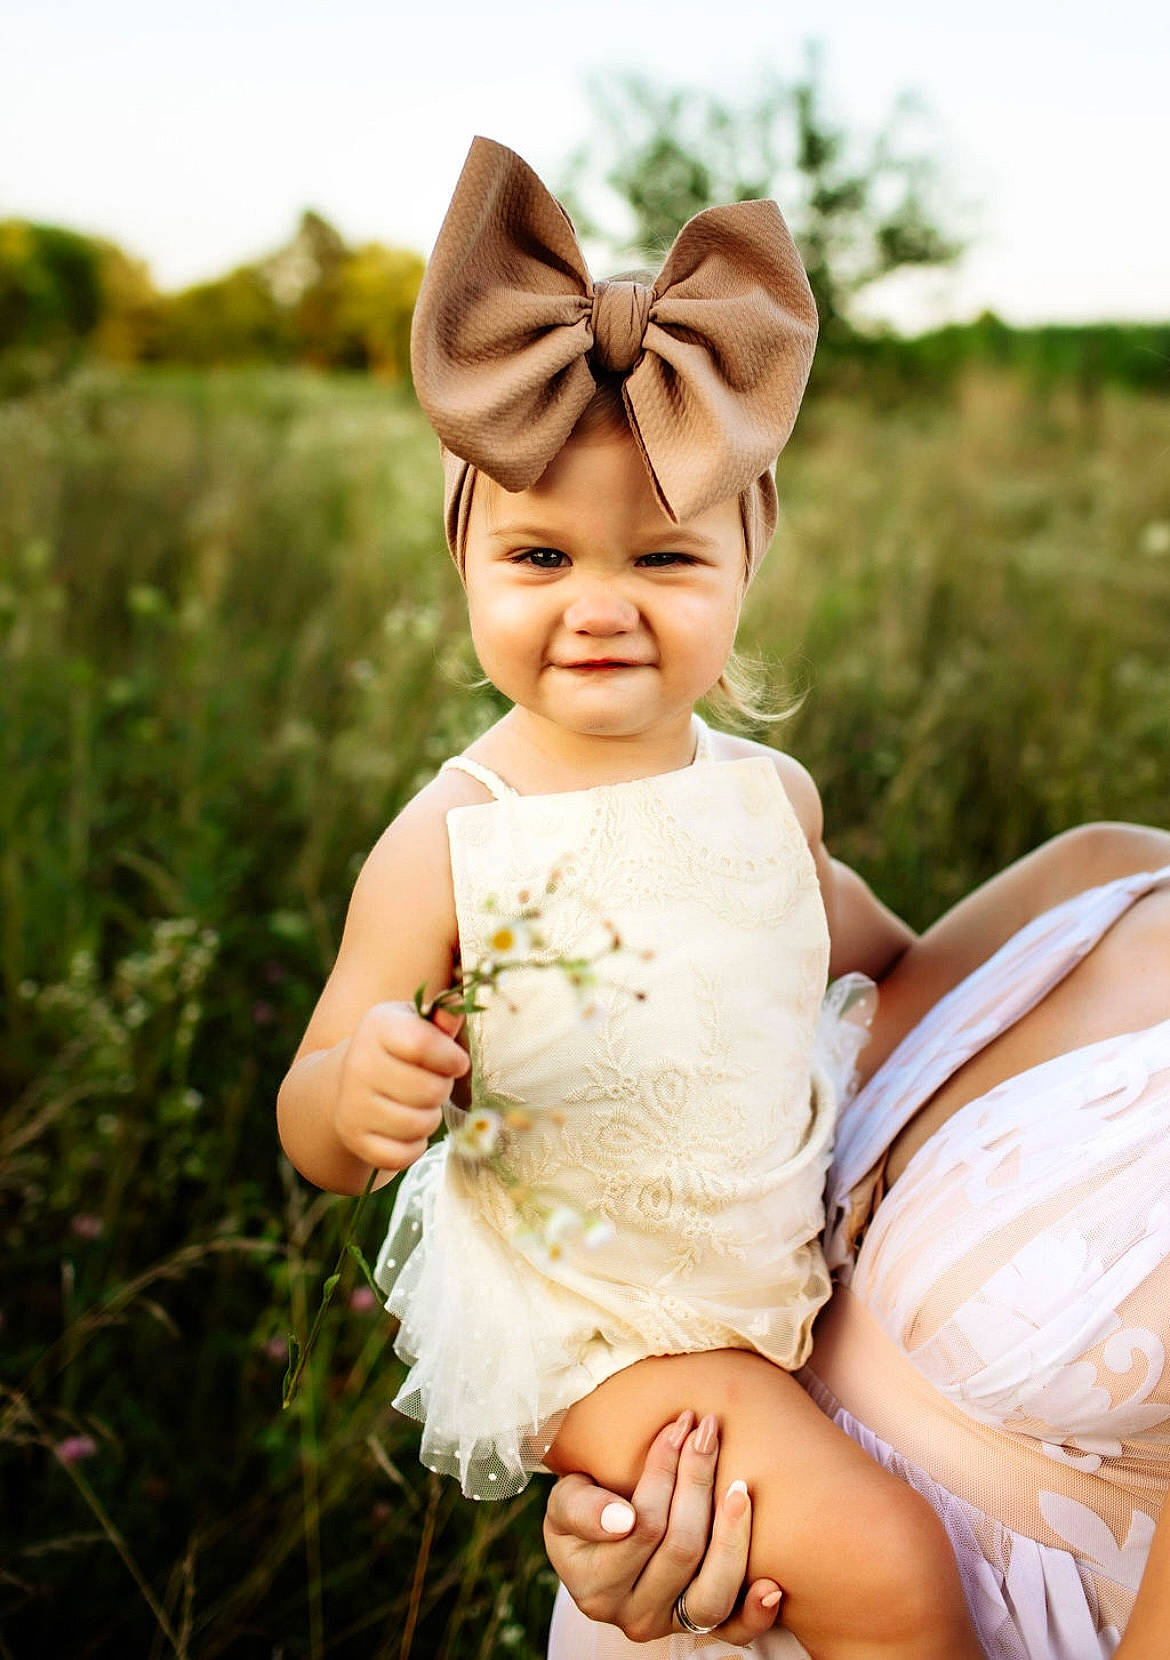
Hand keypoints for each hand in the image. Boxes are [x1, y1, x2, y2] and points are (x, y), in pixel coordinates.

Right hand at [333, 1001, 466, 1170]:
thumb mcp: (417, 1024)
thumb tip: (458, 1005)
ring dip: (430, 1118)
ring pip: (418, 1125)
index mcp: (377, 1027)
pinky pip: (401, 1155)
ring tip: (420, 1104)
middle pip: (428, 1090)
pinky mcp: (354, 1138)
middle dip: (442, 1089)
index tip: (456, 1062)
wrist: (348, 1082)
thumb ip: (442, 1019)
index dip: (451, 1058)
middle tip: (433, 1084)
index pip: (423, 1045)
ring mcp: (352, 1104)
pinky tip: (408, 1130)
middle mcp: (358, 1064)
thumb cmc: (399, 1049)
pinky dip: (414, 1147)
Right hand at [544, 1410, 782, 1643]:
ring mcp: (670, 1626)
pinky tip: (771, 1584)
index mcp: (595, 1586)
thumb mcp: (563, 1503)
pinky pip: (734, 1631)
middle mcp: (634, 1616)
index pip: (642, 1524)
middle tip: (708, 1432)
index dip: (664, 1471)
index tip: (679, 1425)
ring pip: (712, 1591)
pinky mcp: (701, 1630)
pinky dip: (756, 1613)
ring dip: (732, 1535)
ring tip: (740, 1488)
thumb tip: (622, 1519)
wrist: (595, 1545)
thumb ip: (581, 1508)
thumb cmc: (582, 1512)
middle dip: (698, 1481)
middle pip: (682, 1548)